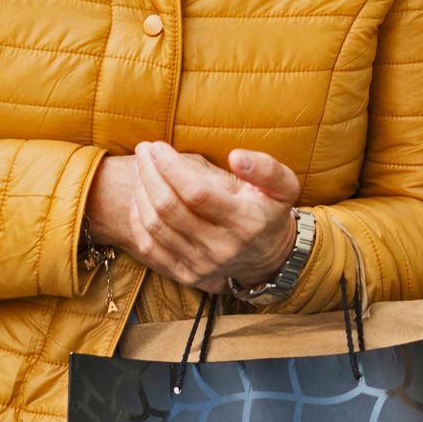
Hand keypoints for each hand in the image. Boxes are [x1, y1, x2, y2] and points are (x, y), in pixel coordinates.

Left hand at [90, 142, 300, 290]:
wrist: (269, 256)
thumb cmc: (270, 211)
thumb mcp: (283, 186)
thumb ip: (265, 168)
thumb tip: (236, 156)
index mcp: (245, 222)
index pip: (197, 193)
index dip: (171, 168)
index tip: (158, 146)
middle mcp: (221, 248)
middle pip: (170, 209)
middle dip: (150, 174)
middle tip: (144, 150)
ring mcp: (201, 265)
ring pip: (156, 227)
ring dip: (141, 192)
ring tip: (141, 167)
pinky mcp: (186, 274)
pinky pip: (150, 248)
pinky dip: (138, 220)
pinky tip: (140, 197)